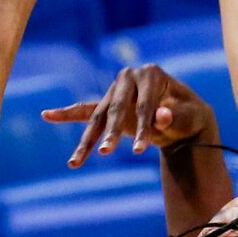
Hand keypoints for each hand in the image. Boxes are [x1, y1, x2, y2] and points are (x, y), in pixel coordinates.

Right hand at [43, 66, 218, 165]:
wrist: (183, 115)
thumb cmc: (189, 114)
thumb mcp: (190, 116)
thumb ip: (177, 116)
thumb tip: (162, 116)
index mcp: (150, 74)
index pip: (144, 105)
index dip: (143, 128)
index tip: (141, 151)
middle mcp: (128, 78)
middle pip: (115, 109)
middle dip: (110, 134)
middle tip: (105, 154)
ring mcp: (115, 91)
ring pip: (97, 117)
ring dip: (87, 141)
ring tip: (74, 163)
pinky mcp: (108, 104)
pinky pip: (85, 110)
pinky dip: (66, 114)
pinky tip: (47, 115)